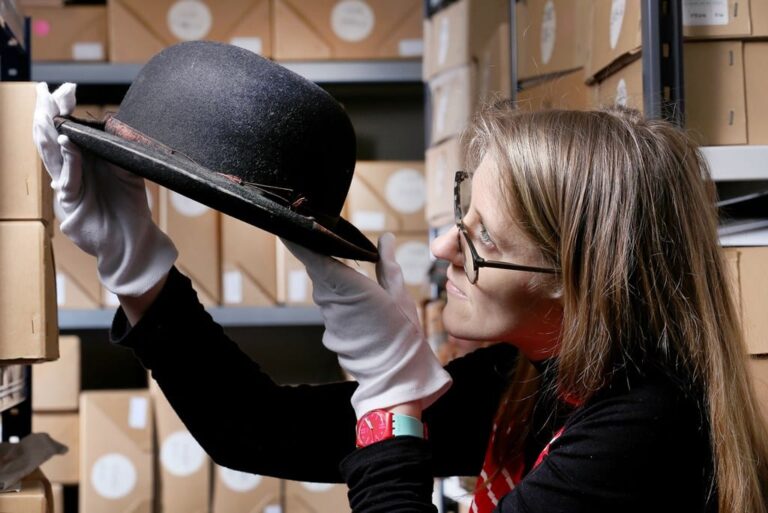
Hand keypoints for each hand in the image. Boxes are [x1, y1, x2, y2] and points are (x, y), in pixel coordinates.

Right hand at [33, 82, 176, 295]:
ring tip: (45, 112)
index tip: (66, 89)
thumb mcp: (127, 173)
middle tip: (45, 92)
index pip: (67, 130)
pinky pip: (69, 180)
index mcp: (83, 162)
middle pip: (52, 139)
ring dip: (49, 134)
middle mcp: (71, 172)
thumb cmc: (129, 209)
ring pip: (52, 157)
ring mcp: (68, 189)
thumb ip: (118, 151)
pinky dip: (70, 163)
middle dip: (48, 115)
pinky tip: (68, 145)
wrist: (132, 243)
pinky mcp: (71, 206)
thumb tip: (115, 124)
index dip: (63, 110)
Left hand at [284, 233, 451, 418]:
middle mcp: (330, 300)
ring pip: (325, 290)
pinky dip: (341, 303)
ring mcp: (327, 318)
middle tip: (334, 241)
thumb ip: (387, 263)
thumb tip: (385, 238)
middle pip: (318, 269)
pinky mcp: (329, 332)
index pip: (311, 255)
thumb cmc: (401, 332)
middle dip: (325, 256)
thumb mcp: (399, 292)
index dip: (298, 238)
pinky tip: (360, 309)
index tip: (291, 223)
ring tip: (358, 281)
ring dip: (336, 282)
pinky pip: (331, 309)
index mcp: (347, 284)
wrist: (395, 374)